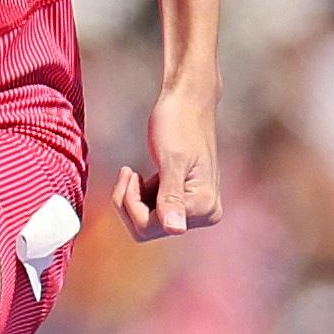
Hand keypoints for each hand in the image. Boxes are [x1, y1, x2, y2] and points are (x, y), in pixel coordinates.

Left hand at [114, 85, 221, 241]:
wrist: (187, 104)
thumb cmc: (179, 124)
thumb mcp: (171, 161)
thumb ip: (171, 197)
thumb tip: (176, 229)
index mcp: (206, 207)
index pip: (151, 226)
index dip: (131, 202)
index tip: (130, 172)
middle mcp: (205, 214)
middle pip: (146, 229)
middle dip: (128, 203)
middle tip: (127, 173)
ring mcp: (194, 209)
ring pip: (145, 224)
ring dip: (131, 199)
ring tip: (133, 172)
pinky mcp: (183, 202)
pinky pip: (149, 214)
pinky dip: (138, 196)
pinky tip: (142, 176)